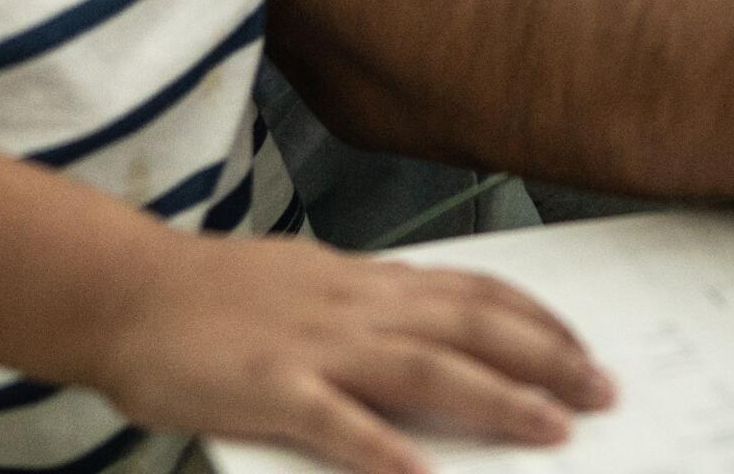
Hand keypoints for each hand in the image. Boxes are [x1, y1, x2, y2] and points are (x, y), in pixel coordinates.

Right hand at [87, 232, 613, 473]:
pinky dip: (382, 448)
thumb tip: (439, 345)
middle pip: (470, 328)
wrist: (130, 292)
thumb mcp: (311, 289)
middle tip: (603, 392)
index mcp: (367, 284)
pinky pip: (336, 422)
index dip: (539, 320)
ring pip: (424, 370)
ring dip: (495, 399)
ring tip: (551, 428)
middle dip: (546, 359)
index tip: (585, 349)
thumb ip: (372, 316)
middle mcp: (356, 306)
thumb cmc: (220, 299)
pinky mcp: (268, 388)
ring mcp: (315, 346)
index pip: (475, 292)